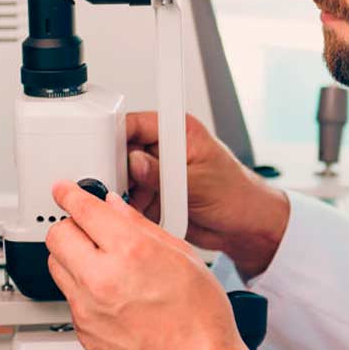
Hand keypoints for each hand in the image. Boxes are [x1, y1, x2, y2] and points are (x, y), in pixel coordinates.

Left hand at [46, 181, 246, 349]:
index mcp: (131, 251)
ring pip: (56, 265)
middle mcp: (103, 278)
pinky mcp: (84, 330)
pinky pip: (69, 297)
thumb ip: (142, 226)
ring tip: (98, 260)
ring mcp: (88, 307)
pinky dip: (81, 286)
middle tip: (87, 227)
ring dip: (71, 255)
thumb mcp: (183, 257)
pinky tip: (108, 291)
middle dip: (70, 225)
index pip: (83, 209)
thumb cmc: (201, 320)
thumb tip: (116, 208)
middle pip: (59, 235)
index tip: (65, 189)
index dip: (70, 193)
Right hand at [126, 112, 288, 278]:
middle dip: (116, 168)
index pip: (136, 123)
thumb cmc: (237, 195)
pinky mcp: (154, 195)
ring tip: (125, 202)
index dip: (116, 133)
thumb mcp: (200, 183)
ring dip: (122, 191)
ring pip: (123, 177)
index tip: (102, 149)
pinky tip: (133, 214)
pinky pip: (130, 198)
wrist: (246, 227)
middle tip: (112, 184)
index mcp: (179, 132)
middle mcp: (165, 149)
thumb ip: (164, 173)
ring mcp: (158, 173)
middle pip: (123, 150)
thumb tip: (135, 162)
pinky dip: (129, 208)